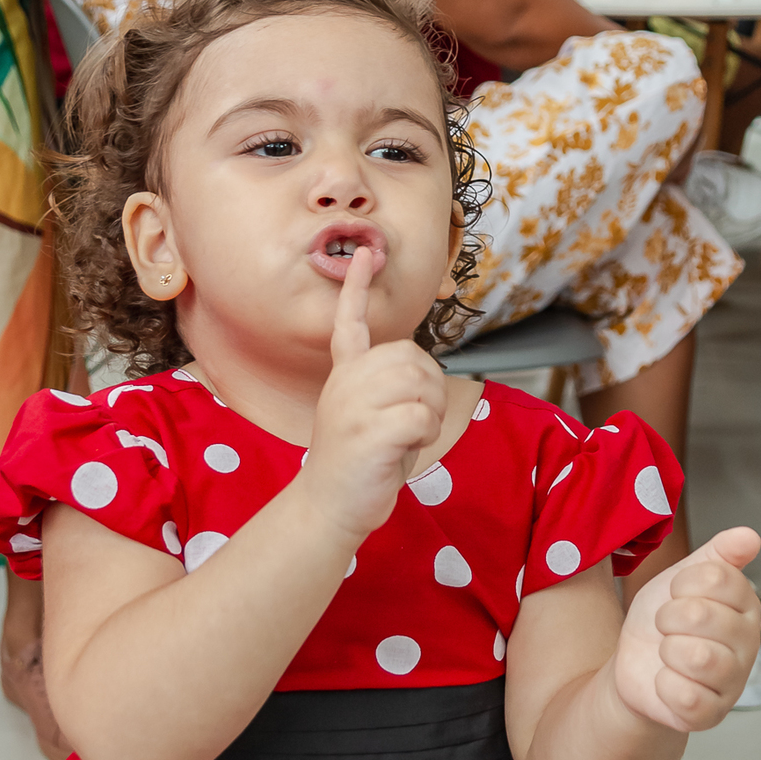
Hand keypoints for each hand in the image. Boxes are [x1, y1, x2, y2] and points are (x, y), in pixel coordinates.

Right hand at [301, 246, 447, 540]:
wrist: (330, 506)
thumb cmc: (358, 465)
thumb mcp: (368, 416)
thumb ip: (387, 387)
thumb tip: (422, 374)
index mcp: (344, 376)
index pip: (350, 322)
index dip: (357, 287)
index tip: (366, 253)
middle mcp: (346, 383)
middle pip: (412, 357)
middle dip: (430, 388)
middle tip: (415, 420)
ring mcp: (355, 405)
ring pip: (421, 384)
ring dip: (429, 413)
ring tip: (409, 435)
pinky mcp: (370, 431)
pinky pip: (422, 416)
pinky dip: (426, 434)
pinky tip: (406, 447)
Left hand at [612, 528, 760, 732]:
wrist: (635, 666)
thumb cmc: (662, 622)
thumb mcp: (681, 579)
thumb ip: (716, 556)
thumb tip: (750, 536)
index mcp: (745, 605)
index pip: (716, 577)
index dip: (682, 584)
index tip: (675, 595)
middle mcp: (748, 643)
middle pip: (700, 614)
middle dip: (667, 619)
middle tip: (667, 628)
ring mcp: (733, 681)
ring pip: (696, 656)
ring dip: (666, 651)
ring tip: (668, 654)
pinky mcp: (712, 714)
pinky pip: (686, 695)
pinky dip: (664, 685)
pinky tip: (666, 681)